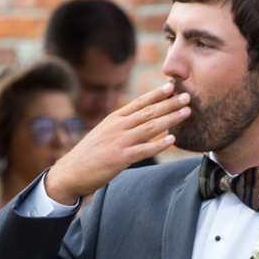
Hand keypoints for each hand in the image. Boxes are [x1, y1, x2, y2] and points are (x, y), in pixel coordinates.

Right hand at [42, 83, 190, 202]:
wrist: (71, 172)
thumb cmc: (89, 154)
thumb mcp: (103, 132)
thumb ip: (120, 125)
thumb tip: (138, 121)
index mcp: (113, 118)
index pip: (139, 102)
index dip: (156, 94)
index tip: (171, 86)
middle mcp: (117, 126)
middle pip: (148, 112)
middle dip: (169, 103)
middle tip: (187, 96)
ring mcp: (119, 141)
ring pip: (150, 127)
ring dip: (170, 119)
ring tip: (186, 112)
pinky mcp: (120, 158)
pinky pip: (144, 149)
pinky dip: (159, 144)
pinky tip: (173, 140)